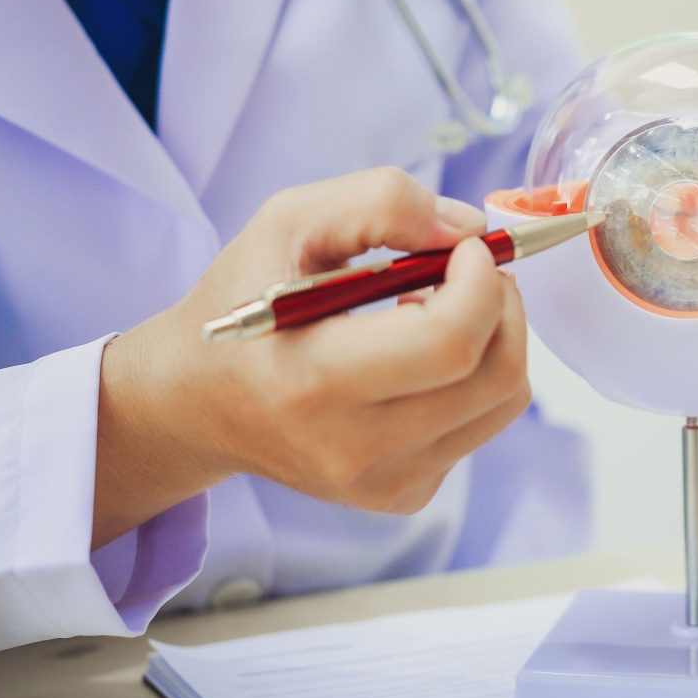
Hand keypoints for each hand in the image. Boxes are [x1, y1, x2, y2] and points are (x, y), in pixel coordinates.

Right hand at [92, 169, 528, 548]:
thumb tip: (468, 228)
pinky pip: (480, 427)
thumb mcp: (287, 222)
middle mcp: (352, 450)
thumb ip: (379, 203)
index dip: (481, 282)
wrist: (195, 402)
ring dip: (494, 339)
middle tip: (469, 269)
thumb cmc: (241, 303)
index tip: (468, 247)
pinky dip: (472, 378)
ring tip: (439, 308)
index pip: (450, 342)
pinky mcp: (401, 494)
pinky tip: (418, 357)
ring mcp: (382, 483)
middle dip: (502, 305)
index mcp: (314, 382)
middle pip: (495, 377)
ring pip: (502, 403)